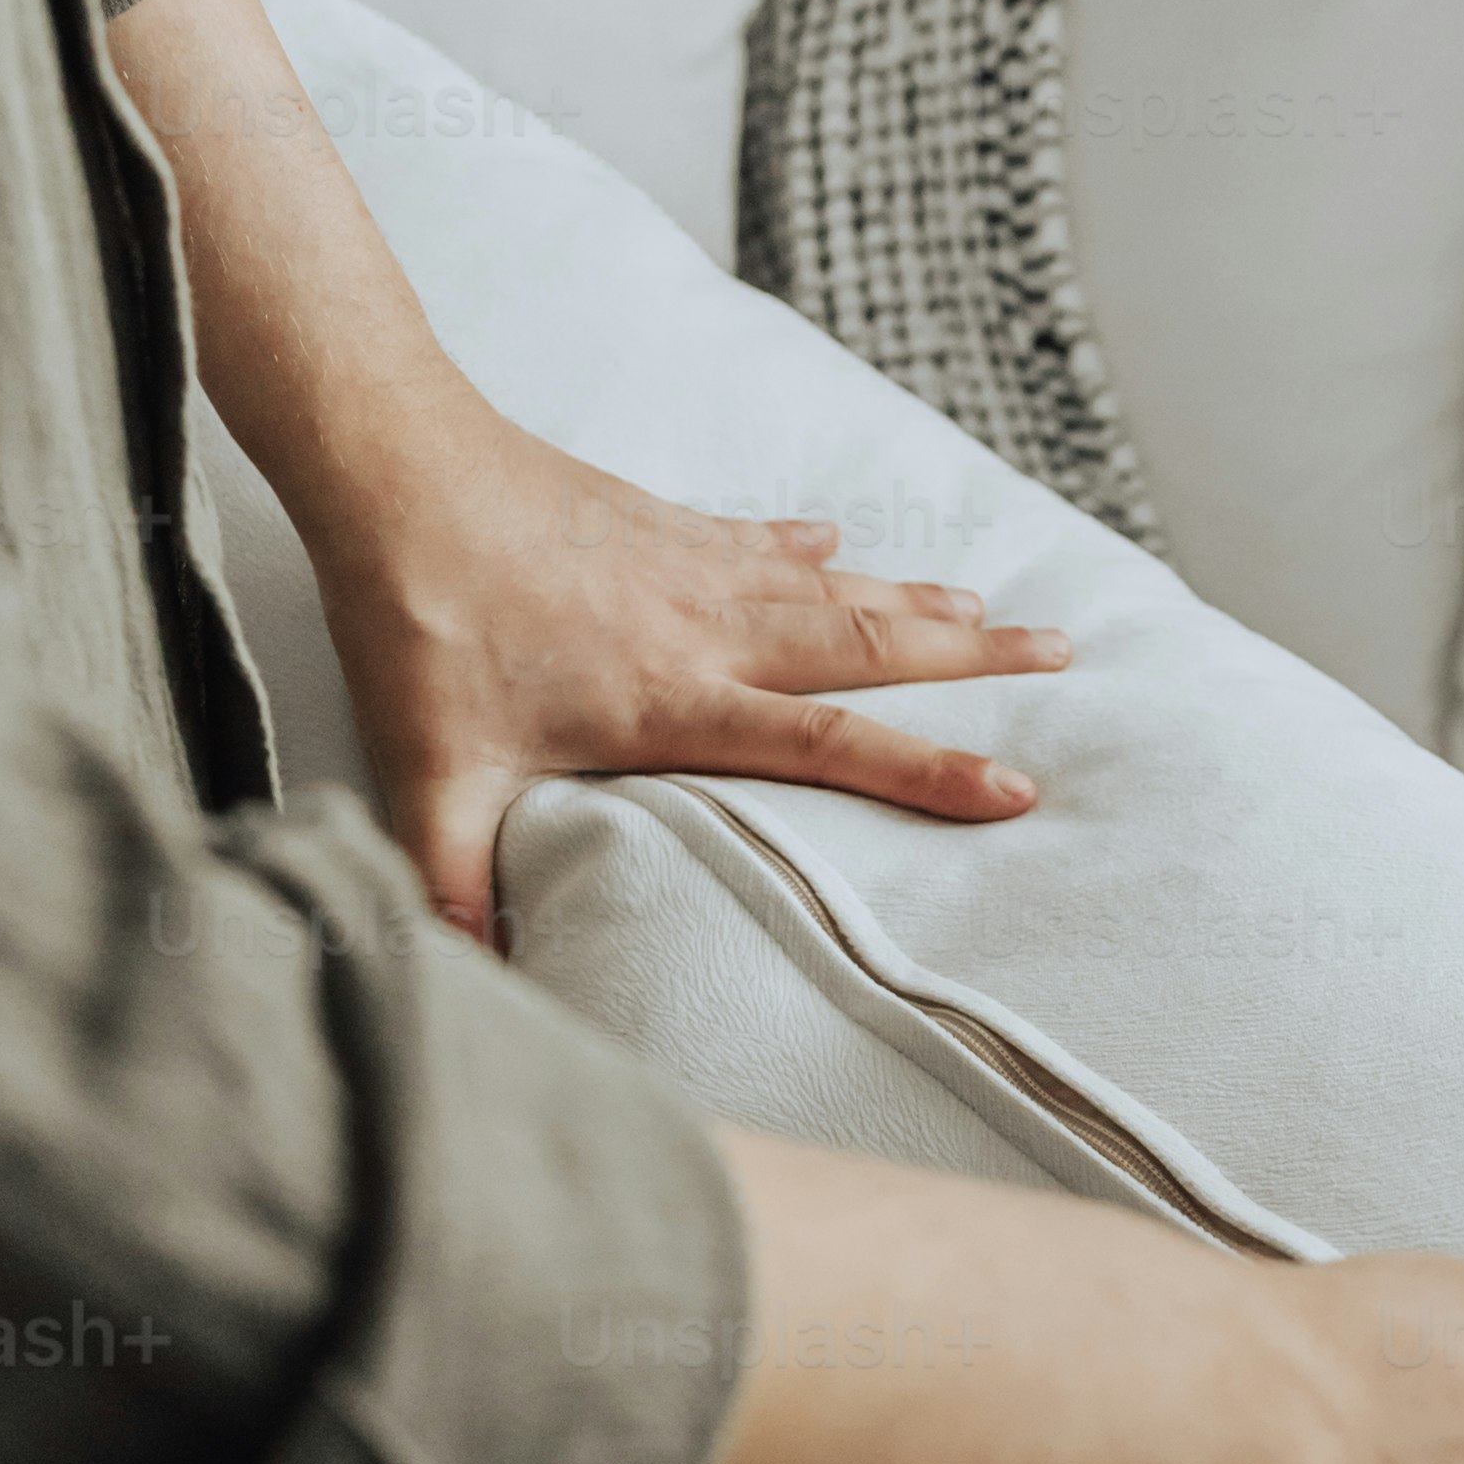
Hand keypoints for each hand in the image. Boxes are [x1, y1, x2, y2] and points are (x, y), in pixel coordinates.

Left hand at [308, 376, 1071, 940]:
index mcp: (674, 699)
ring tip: (993, 603)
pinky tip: (837, 540)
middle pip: (871, 645)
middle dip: (976, 655)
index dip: (926, 771)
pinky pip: (758, 538)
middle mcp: (709, 630)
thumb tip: (463, 989)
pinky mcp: (659, 523)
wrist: (398, 474)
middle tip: (1065, 654)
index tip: (1016, 788)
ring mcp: (692, 566)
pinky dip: (807, 545)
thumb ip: (454, 887)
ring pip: (834, 586)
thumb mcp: (431, 779)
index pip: (828, 746)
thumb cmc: (419, 629)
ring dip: (918, 597)